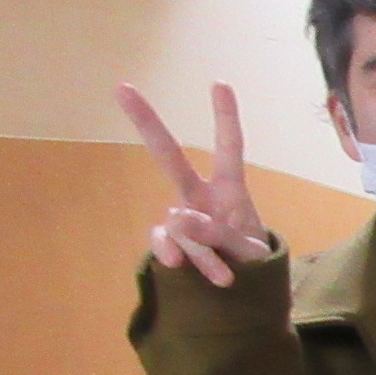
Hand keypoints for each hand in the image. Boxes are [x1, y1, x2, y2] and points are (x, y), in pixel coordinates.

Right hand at [117, 81, 270, 286]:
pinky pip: (164, 242)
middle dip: (147, 124)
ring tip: (223, 276)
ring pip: (180, 225)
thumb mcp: (248, 250)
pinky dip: (170, 253)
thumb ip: (220, 234)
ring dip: (201, 251)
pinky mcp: (170, 242)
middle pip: (170, 157)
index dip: (225, 118)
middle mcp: (200, 197)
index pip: (229, 148)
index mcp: (230, 190)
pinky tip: (176, 265)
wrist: (244, 291)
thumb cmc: (252, 261)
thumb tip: (177, 217)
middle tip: (123, 88)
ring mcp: (182, 219)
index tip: (220, 84)